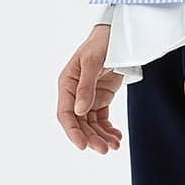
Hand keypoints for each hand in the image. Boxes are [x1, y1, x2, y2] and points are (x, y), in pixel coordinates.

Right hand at [57, 21, 124, 152]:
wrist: (119, 34)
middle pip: (79, 122)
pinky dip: (108, 129)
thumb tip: (79, 111)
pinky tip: (117, 137)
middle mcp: (75, 93)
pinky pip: (102, 119)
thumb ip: (86, 86)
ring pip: (91, 124)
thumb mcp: (93, 61)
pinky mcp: (101, 97)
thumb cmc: (103, 43)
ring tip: (114, 146)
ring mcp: (88, 96)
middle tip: (105, 150)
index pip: (65, 113)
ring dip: (101, 136)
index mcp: (67, 83)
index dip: (72, 131)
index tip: (83, 146)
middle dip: (91, 137)